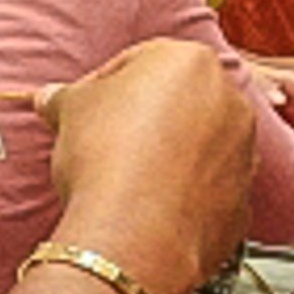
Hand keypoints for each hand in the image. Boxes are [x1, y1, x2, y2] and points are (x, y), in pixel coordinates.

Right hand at [41, 40, 264, 293]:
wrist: (135, 232)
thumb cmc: (106, 156)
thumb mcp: (71, 110)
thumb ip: (65, 97)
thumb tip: (50, 98)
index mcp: (192, 61)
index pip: (139, 63)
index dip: (101, 88)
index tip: (81, 111)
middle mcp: (231, 101)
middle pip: (177, 103)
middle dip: (142, 120)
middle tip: (102, 143)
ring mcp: (244, 153)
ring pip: (197, 147)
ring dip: (166, 158)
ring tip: (125, 180)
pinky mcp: (243, 202)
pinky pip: (206, 191)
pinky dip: (182, 196)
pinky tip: (148, 208)